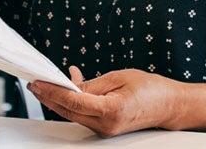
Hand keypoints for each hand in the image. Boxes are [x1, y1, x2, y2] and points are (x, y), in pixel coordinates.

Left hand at [29, 66, 183, 136]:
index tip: (39, 81)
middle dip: (49, 96)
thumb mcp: (120, 77)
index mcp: (110, 110)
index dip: (53, 90)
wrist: (169, 105)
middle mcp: (105, 125)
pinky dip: (74, 101)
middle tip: (35, 83)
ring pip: (74, 114)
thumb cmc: (151, 89)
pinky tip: (72, 86)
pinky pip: (83, 114)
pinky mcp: (105, 127)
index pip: (73, 100)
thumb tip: (71, 85)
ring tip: (47, 84)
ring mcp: (104, 129)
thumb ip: (93, 83)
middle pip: (68, 111)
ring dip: (59, 99)